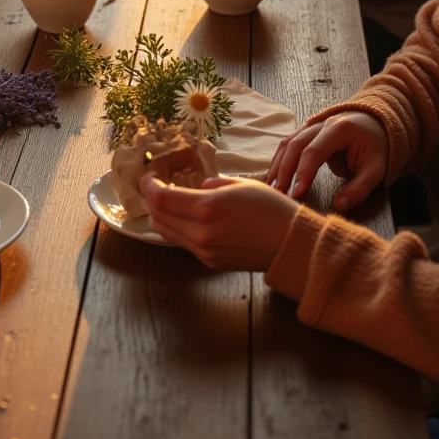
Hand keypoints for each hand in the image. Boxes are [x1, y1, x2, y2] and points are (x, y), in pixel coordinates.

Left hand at [139, 173, 297, 270]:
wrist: (290, 244)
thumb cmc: (271, 209)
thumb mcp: (240, 185)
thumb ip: (212, 184)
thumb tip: (197, 188)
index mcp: (207, 208)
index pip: (161, 199)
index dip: (148, 187)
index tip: (148, 177)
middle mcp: (201, 233)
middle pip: (158, 217)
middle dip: (151, 200)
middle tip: (154, 187)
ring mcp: (204, 250)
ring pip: (167, 233)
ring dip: (161, 216)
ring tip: (166, 202)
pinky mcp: (210, 262)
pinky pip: (183, 243)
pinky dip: (176, 229)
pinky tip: (184, 218)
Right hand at [266, 111, 389, 210]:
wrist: (376, 121)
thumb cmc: (376, 145)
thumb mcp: (376, 169)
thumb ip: (359, 188)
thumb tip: (339, 206)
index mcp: (339, 129)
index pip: (314, 151)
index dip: (303, 172)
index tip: (297, 193)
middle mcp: (321, 123)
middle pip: (294, 144)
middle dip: (284, 170)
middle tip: (278, 193)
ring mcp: (312, 124)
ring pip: (288, 142)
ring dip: (278, 164)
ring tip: (271, 186)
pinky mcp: (306, 130)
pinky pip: (289, 142)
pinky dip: (280, 159)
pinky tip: (275, 174)